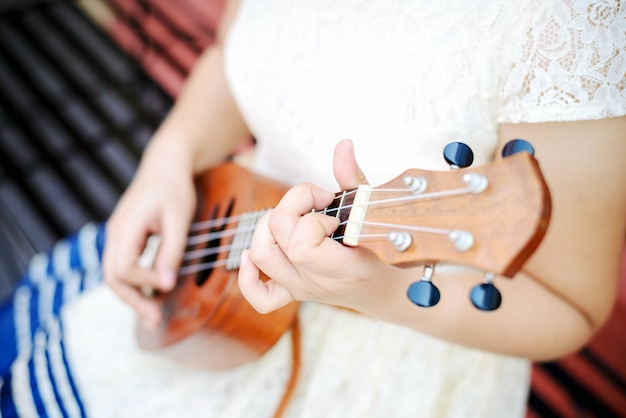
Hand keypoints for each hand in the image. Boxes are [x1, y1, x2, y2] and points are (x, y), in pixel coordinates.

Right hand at [102, 141, 196, 328]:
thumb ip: (171, 250)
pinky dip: (136, 283)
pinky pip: (124, 266)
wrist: (165, 165)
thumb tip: (165, 284)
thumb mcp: (178, 218)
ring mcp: (118, 236)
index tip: (169, 285)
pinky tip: (153, 295)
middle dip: (133, 300)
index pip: (123, 267)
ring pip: (115, 274)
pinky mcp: (126, 238)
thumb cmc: (174, 188)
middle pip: (112, 276)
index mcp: (126, 226)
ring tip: (154, 315)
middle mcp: (115, 233)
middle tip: (155, 320)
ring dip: (133, 296)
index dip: (144, 281)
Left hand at [238, 139, 394, 312]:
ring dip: (270, 227)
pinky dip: (249, 274)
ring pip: (262, 256)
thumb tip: (343, 144)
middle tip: (318, 205)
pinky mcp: (292, 293)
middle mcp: (315, 282)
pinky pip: (260, 296)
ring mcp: (301, 289)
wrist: (387, 292)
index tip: (332, 212)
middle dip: (292, 209)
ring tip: (297, 217)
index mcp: (343, 268)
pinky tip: (254, 253)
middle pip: (275, 241)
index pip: (302, 247)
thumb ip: (354, 178)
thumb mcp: (375, 212)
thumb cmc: (386, 251)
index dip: (311, 220)